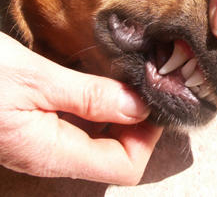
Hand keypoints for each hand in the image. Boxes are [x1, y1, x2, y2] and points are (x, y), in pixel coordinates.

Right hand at [0, 32, 161, 184]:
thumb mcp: (34, 78)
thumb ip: (89, 96)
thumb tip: (138, 108)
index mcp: (52, 152)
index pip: (124, 166)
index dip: (147, 138)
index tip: (152, 103)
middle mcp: (50, 155)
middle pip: (116, 156)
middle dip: (138, 126)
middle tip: (144, 88)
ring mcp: (42, 143)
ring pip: (100, 142)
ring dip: (120, 115)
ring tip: (126, 84)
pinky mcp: (36, 127)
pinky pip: (80, 127)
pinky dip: (98, 108)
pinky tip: (99, 84)